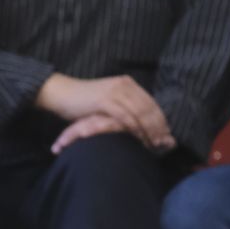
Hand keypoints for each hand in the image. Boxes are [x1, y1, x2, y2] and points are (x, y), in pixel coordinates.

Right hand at [42, 74, 174, 151]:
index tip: (166, 135)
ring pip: (140, 112)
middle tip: (164, 144)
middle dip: (158, 127)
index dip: (160, 120)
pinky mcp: (105, 100)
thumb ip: (124, 110)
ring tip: (154, 144)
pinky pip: (125, 116)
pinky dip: (134, 129)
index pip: (151, 103)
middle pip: (149, 108)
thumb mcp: (108, 103)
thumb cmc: (83, 103)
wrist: (62, 94)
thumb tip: (141, 126)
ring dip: (149, 130)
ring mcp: (115, 92)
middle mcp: (124, 85)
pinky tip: (138, 139)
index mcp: (128, 84)